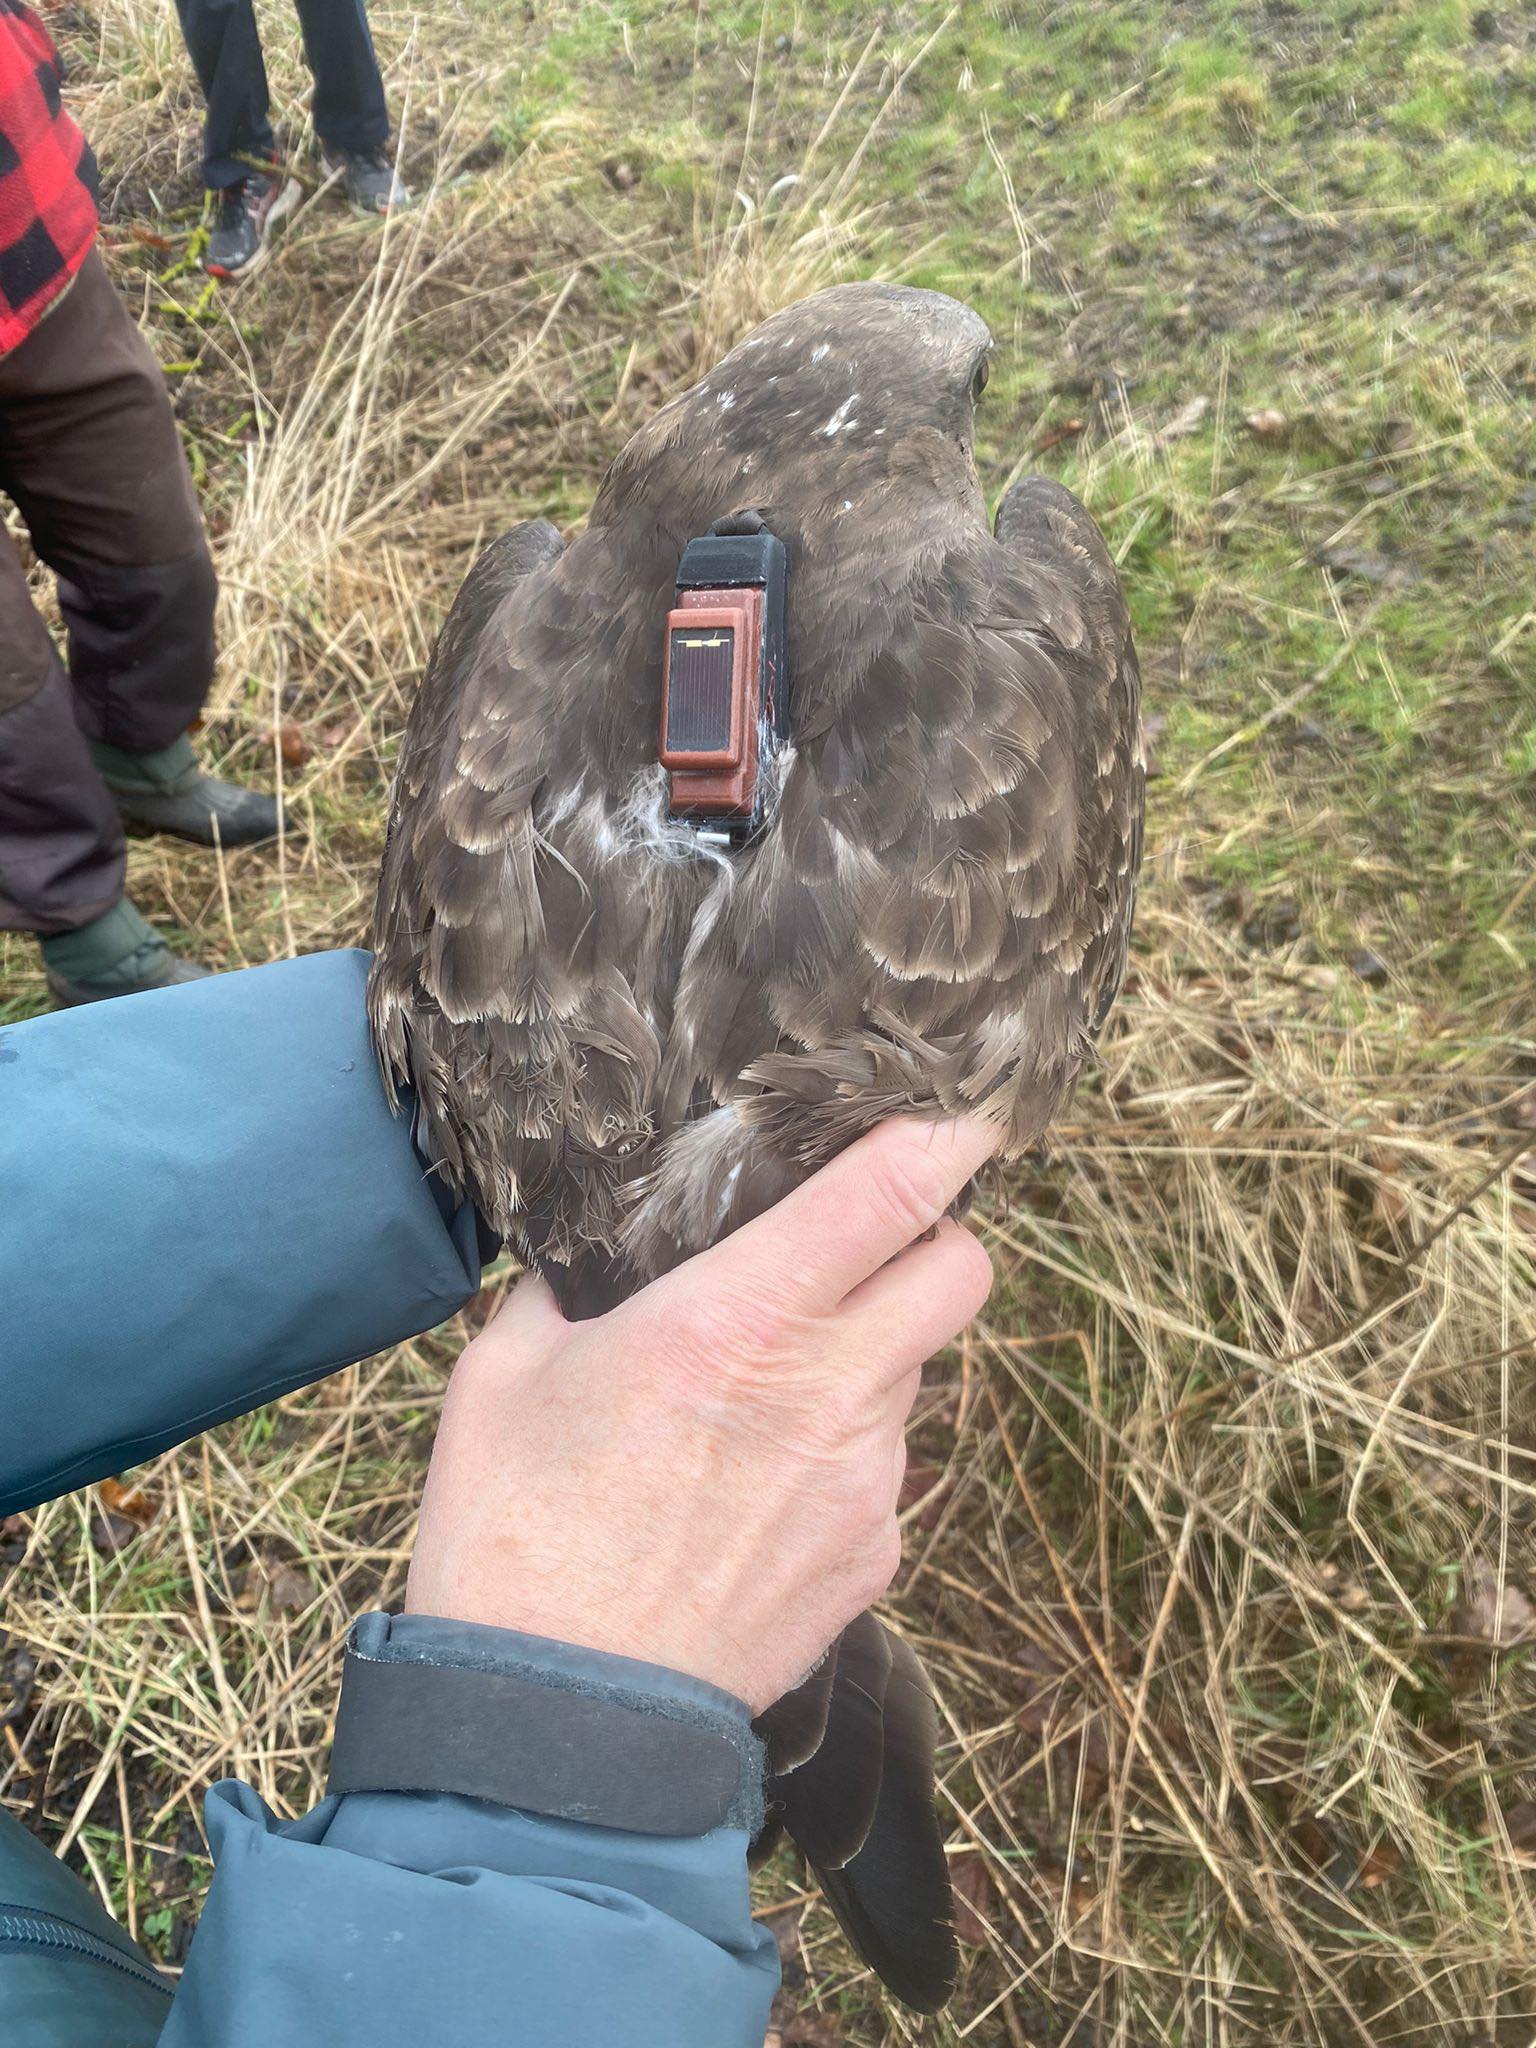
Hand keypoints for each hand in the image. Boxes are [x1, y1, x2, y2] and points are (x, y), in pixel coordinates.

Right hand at [406, 1117, 996, 1711]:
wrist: (558, 1730)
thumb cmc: (514, 1534)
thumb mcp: (507, 1373)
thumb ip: (570, 1288)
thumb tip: (596, 1251)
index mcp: (738, 1321)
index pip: (891, 1194)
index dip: (943, 1137)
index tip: (957, 1109)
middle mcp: (827, 1391)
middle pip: (961, 1271)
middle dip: (934, 1235)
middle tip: (866, 1241)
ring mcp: (864, 1482)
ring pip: (920, 1368)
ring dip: (873, 1350)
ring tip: (769, 1387)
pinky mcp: (870, 1557)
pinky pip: (888, 1466)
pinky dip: (846, 1448)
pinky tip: (758, 1484)